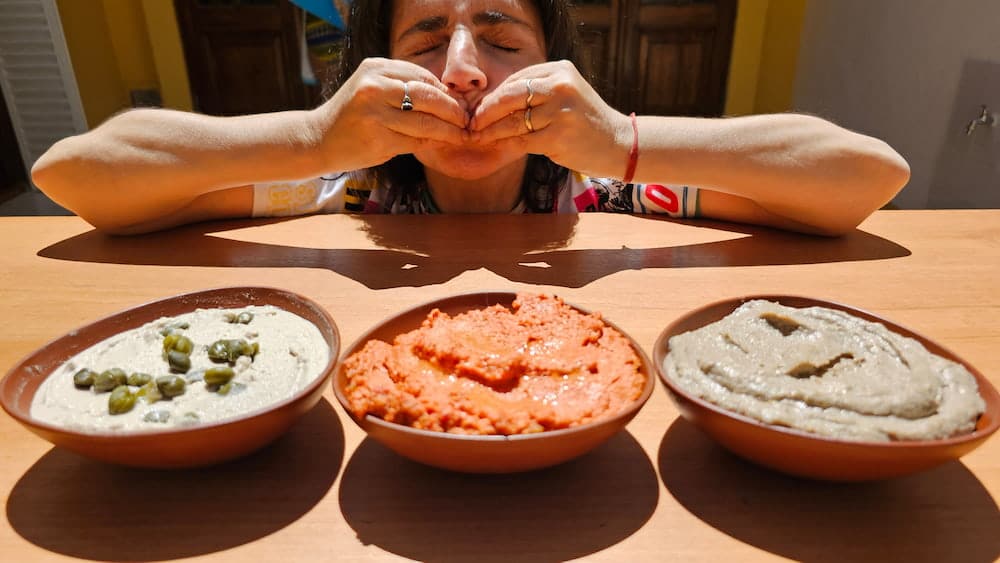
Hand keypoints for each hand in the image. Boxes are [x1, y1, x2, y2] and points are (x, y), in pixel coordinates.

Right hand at [314, 58, 470, 170]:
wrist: (317, 139)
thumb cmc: (352, 116)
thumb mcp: (373, 89)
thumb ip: (403, 87)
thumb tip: (449, 97)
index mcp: (375, 67)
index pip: (422, 76)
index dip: (444, 91)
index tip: (459, 103)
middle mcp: (374, 86)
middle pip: (428, 96)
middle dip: (452, 110)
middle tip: (466, 120)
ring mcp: (374, 113)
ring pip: (424, 121)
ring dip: (448, 130)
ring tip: (461, 135)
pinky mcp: (377, 138)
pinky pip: (414, 140)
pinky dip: (430, 143)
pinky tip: (438, 144)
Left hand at [469, 60, 631, 178]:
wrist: (619, 143)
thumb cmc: (586, 121)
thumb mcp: (565, 94)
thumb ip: (537, 92)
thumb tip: (494, 100)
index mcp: (560, 70)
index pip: (516, 79)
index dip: (493, 95)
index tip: (478, 108)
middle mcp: (560, 86)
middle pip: (510, 95)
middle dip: (486, 110)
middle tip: (471, 123)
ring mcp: (561, 110)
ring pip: (513, 119)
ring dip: (491, 130)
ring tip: (477, 137)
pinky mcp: (560, 135)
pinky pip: (522, 139)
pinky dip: (504, 144)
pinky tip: (495, 147)